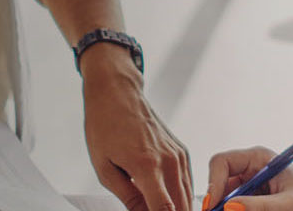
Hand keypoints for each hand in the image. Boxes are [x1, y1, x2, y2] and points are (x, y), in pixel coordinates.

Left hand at [81, 43, 192, 210]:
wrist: (117, 94)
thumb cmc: (105, 126)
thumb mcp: (105, 169)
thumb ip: (128, 199)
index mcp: (147, 165)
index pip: (165, 210)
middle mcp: (169, 159)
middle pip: (181, 206)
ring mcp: (177, 153)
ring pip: (188, 195)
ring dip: (178, 208)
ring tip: (158, 209)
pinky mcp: (180, 150)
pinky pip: (187, 181)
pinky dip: (181, 196)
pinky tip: (168, 202)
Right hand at [203, 147, 292, 210]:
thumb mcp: (291, 204)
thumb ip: (261, 206)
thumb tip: (229, 207)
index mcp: (259, 158)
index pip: (222, 162)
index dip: (213, 183)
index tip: (212, 207)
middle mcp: (251, 170)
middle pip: (219, 183)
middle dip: (216, 202)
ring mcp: (251, 187)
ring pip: (226, 200)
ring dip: (227, 208)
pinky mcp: (255, 202)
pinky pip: (238, 207)